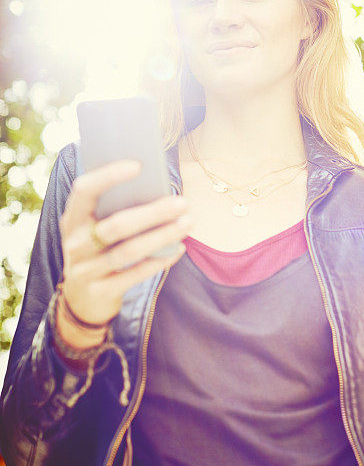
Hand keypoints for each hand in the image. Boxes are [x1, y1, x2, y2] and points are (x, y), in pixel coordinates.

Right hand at [57, 160, 191, 348]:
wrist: (83, 300)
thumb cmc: (99, 250)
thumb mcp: (96, 228)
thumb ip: (114, 208)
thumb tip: (156, 185)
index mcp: (73, 218)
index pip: (84, 191)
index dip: (108, 176)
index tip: (138, 164)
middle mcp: (75, 243)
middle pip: (117, 225)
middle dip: (153, 212)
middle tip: (182, 202)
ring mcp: (85, 270)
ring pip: (129, 251)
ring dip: (162, 236)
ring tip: (188, 223)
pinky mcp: (100, 291)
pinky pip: (135, 274)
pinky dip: (160, 261)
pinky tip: (179, 249)